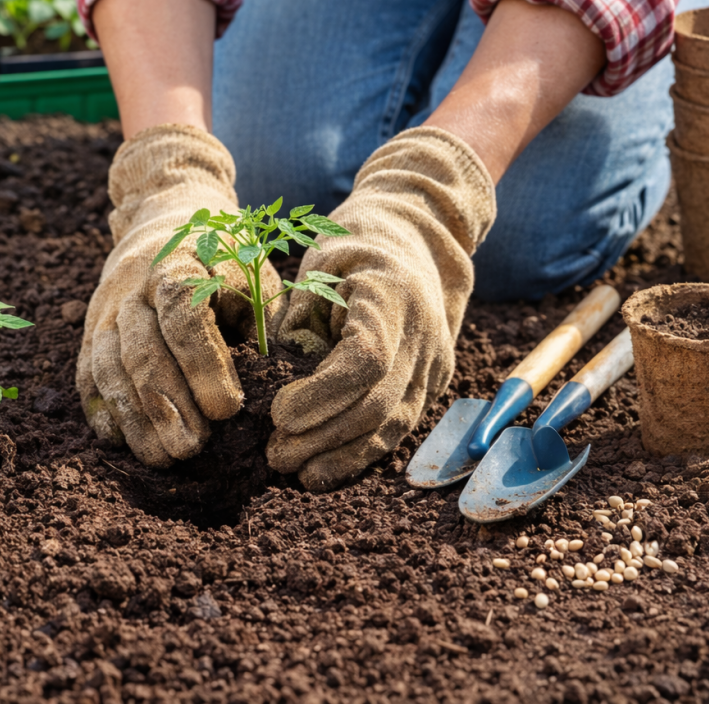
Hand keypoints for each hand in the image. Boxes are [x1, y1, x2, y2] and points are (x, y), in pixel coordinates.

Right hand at [78, 124, 281, 466]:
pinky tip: (123, 442)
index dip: (204, 364)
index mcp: (183, 261)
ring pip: (110, 365)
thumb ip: (265, 323)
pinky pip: (87, 372)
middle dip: (167, 404)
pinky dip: (104, 410)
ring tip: (163, 458)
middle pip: (142, 347)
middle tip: (193, 449)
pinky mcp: (91, 328)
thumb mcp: (255, 275)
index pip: (184, 313)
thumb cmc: (225, 258)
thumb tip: (279, 383)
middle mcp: (136, 284)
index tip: (229, 409)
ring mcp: (107, 307)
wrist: (165, 214)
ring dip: (135, 417)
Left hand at [268, 127, 497, 490]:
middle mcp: (423, 335)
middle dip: (323, 437)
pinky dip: (360, 453)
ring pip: (393, 426)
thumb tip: (280, 376)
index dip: (321, 396)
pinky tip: (323, 470)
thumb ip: (299, 318)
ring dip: (341, 456)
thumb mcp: (317, 266)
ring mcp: (435, 363)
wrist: (415, 238)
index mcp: (392, 296)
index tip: (277, 414)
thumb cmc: (352, 248)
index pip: (365, 361)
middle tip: (273, 453)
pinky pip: (399, 428)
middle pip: (378, 403)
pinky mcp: (432, 383)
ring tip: (294, 471)